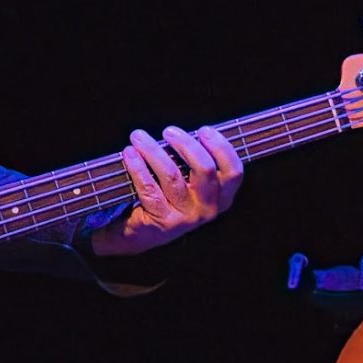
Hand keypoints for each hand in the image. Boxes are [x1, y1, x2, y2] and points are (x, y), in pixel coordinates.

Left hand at [89, 125, 244, 256]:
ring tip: (139, 137)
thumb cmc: (168, 196)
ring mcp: (186, 217)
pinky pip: (149, 188)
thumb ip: (195, 160)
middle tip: (168, 131)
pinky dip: (137, 167)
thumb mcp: (190, 182)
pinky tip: (130, 154)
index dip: (221, 148)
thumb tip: (186, 131)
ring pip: (172, 176)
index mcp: (221, 197)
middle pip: (204, 169)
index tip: (203, 130)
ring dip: (153, 151)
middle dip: (186, 144)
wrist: (143, 232)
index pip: (233, 172)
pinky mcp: (162, 221)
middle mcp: (208, 209)